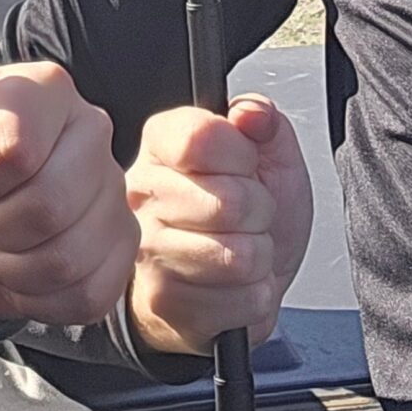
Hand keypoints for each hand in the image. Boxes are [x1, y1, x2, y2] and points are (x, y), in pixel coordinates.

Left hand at [0, 0, 134, 324]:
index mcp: (42, 89)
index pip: (18, 152)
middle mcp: (89, 130)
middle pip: (52, 203)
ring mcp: (110, 190)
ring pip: (73, 249)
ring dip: (12, 264)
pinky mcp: (119, 248)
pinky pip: (91, 287)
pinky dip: (40, 293)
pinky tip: (18, 269)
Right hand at [124, 95, 313, 357]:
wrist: (232, 283)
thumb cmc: (246, 215)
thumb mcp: (270, 156)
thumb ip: (264, 122)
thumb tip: (251, 112)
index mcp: (161, 143)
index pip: (202, 137)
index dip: (243, 155)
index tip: (244, 165)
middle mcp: (142, 193)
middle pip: (229, 201)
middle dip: (260, 212)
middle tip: (247, 215)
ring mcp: (148, 249)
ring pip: (239, 254)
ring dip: (259, 255)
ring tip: (239, 247)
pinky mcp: (163, 299)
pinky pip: (242, 297)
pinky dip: (255, 293)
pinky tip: (233, 283)